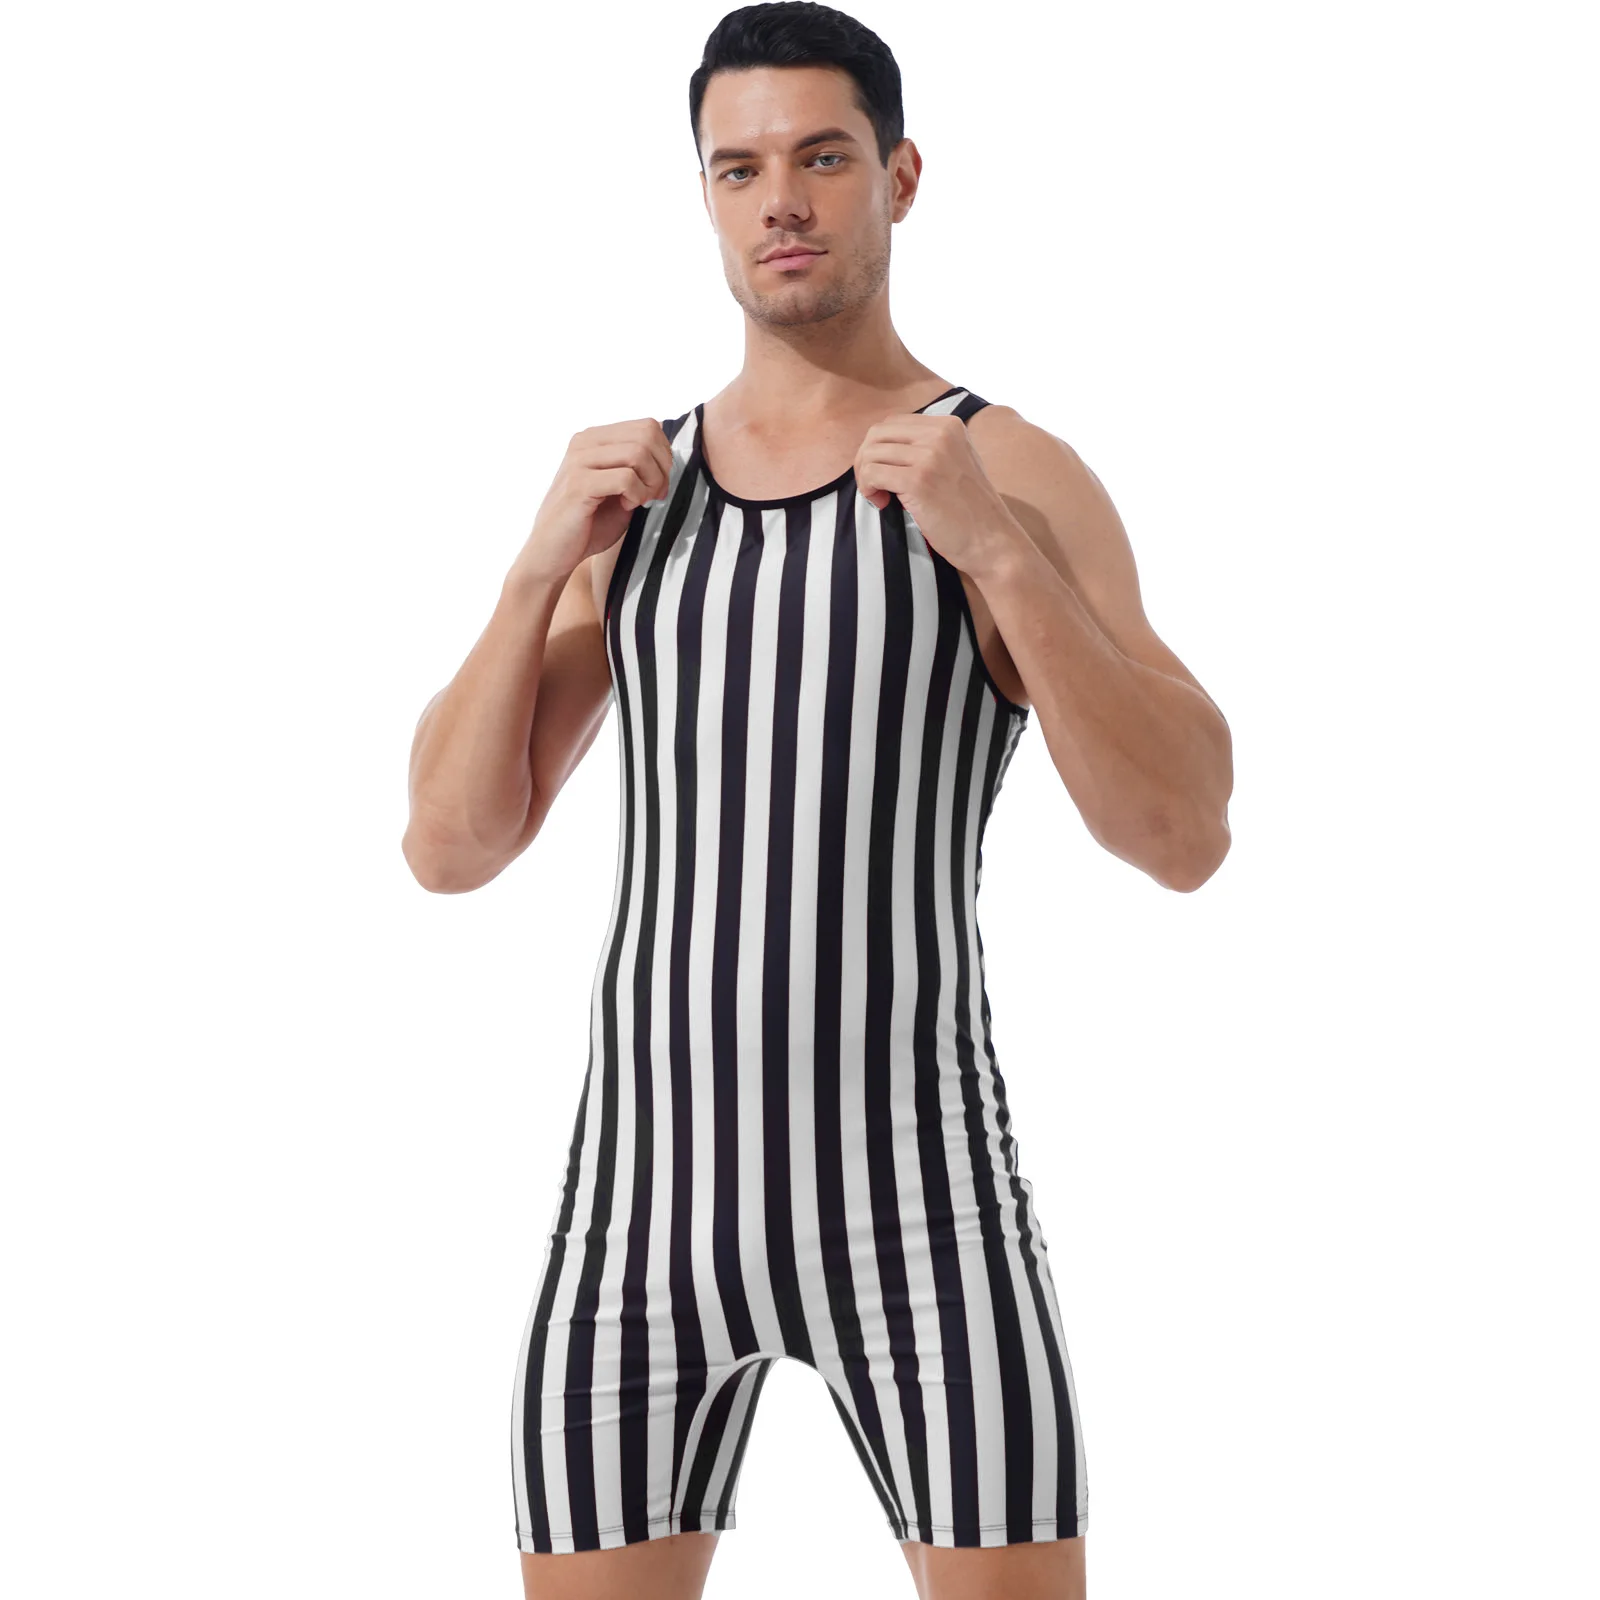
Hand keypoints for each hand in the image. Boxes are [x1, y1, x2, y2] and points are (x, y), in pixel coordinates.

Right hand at [514, 418, 674, 586]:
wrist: (553, 553)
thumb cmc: (588, 524)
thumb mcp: (620, 490)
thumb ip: (638, 469)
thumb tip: (668, 455)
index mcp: (595, 438)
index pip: (648, 426)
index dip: (664, 456)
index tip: (658, 483)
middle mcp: (584, 442)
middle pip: (647, 435)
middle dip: (662, 469)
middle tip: (654, 495)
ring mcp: (579, 461)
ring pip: (638, 452)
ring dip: (651, 482)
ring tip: (640, 501)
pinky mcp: (579, 484)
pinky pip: (626, 478)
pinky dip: (637, 495)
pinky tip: (627, 507)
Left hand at [854, 411, 1015, 575]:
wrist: (993, 541)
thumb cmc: (970, 511)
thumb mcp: (956, 463)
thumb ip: (927, 448)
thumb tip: (882, 447)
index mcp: (949, 425)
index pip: (893, 423)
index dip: (879, 448)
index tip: (885, 474)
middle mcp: (940, 433)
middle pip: (878, 434)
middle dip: (866, 461)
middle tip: (875, 487)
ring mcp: (930, 455)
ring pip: (871, 454)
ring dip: (866, 478)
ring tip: (881, 498)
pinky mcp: (919, 480)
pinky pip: (872, 474)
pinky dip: (869, 490)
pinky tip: (883, 504)